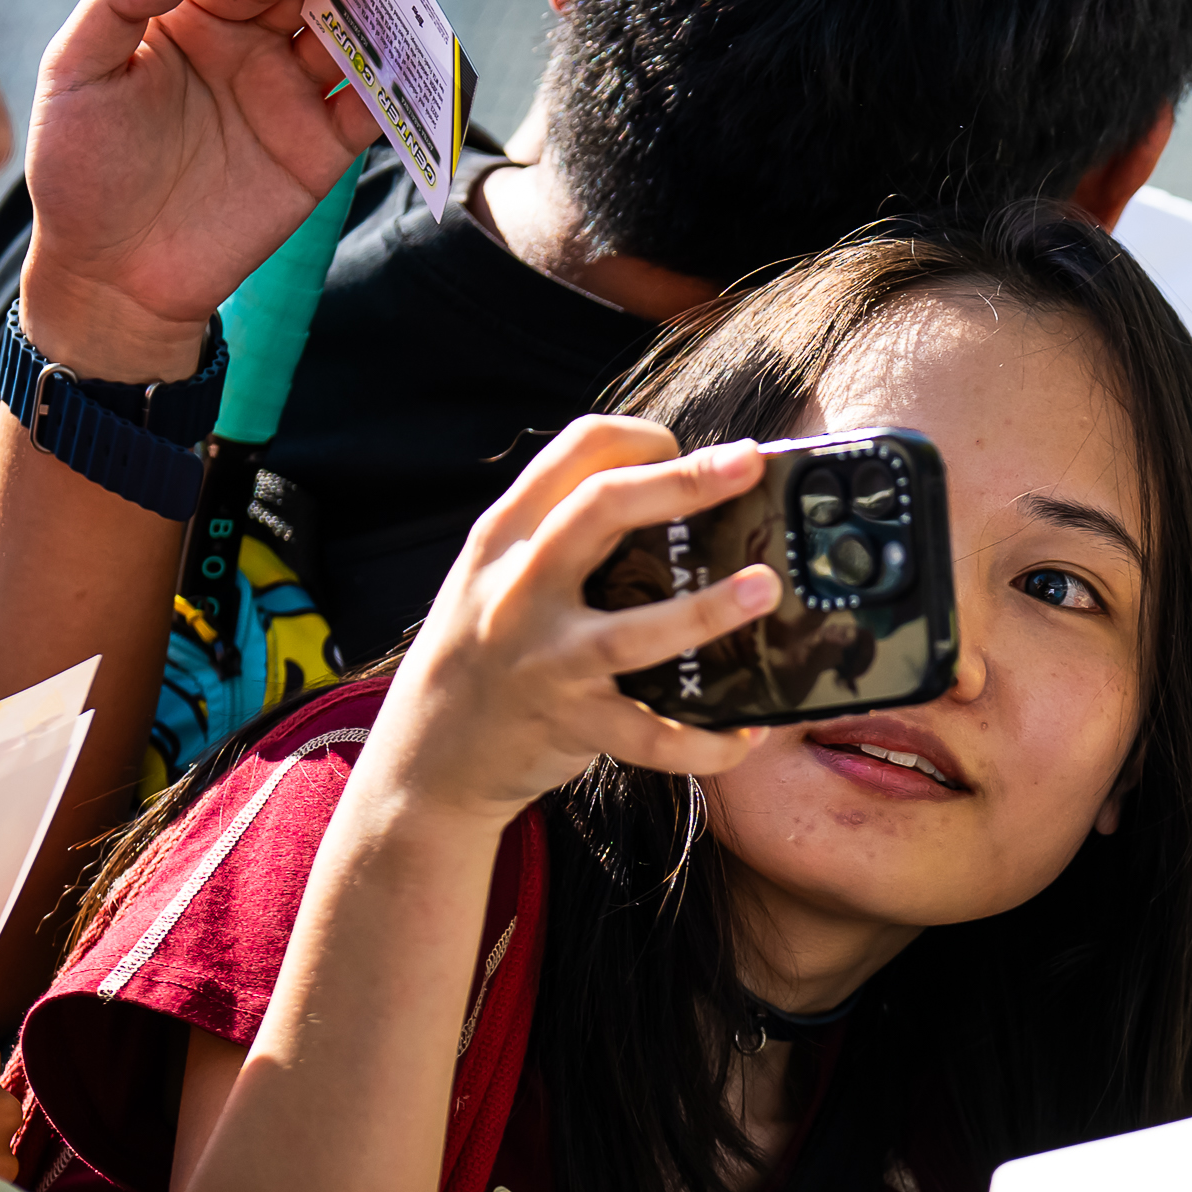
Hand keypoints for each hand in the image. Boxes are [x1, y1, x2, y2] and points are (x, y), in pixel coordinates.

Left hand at [17, 0, 384, 381]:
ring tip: (415, 17)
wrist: (112, 270)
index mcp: (190, 17)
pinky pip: (370, 114)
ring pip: (350, 49)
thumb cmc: (79, 165)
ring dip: (385, 30)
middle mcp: (246, 49)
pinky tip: (418, 79)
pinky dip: (400, 94)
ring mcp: (286, 101)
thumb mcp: (76, 70)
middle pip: (311, 0)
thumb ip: (121, 0)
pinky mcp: (318, 154)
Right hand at [363, 417, 791, 826]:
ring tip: (765, 588)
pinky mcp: (569, 725)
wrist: (426, 753)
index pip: (574, 452)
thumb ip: (561, 536)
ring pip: (632, 630)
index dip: (641, 438)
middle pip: (601, 510)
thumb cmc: (484, 651)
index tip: (692, 448)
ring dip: (706, 610)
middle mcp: (519, 587)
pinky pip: (650, 736)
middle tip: (748, 464)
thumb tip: (674, 500)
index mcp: (506, 536)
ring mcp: (545, 659)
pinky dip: (705, 740)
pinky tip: (746, 731)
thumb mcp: (498, 574)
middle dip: (683, 481)